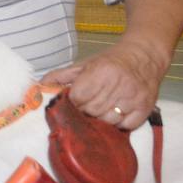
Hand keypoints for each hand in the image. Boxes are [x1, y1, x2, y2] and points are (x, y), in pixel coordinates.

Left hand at [42, 39, 168, 130]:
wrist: (145, 56)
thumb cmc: (110, 62)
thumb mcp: (84, 65)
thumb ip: (60, 76)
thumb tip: (38, 87)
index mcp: (100, 72)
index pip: (78, 99)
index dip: (73, 103)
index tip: (74, 102)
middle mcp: (118, 84)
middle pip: (91, 112)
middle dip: (85, 113)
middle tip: (87, 107)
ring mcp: (133, 98)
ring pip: (107, 122)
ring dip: (100, 120)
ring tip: (101, 110)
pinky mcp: (145, 108)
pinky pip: (125, 127)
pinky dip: (118, 124)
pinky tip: (116, 114)